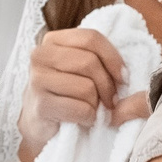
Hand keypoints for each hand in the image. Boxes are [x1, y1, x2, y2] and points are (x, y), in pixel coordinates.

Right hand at [19, 29, 127, 157]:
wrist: (39, 123)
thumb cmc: (66, 93)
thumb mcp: (79, 69)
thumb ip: (97, 58)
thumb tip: (124, 72)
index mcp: (52, 40)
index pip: (90, 38)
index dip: (113, 58)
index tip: (123, 77)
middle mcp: (40, 56)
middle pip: (89, 62)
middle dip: (107, 85)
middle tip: (110, 99)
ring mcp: (37, 80)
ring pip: (86, 87)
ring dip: (96, 104)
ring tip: (90, 108)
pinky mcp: (40, 105)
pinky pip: (80, 109)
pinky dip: (89, 118)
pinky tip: (82, 119)